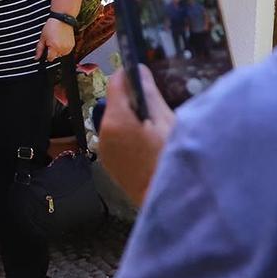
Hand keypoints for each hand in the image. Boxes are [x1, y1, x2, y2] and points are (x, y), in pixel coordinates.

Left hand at [36, 17, 74, 63]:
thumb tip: (37, 58)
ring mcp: (68, 47)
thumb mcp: (42, 37)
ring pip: (61, 54)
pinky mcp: (72, 45)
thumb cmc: (52, 27)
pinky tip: (61, 41)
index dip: (46, 55)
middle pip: (55, 57)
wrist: (62, 19)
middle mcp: (62, 48)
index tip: (46, 50)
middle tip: (51, 42)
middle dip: (52, 52)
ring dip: (58, 50)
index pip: (50, 59)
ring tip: (56, 40)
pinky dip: (63, 48)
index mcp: (54, 47)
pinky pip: (66, 51)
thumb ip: (39, 49)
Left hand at [99, 66, 173, 205]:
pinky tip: (149, 144)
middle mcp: (104, 133)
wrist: (169, 204)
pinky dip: (129, 136)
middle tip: (157, 106)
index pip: (116, 83)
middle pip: (115, 103)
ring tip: (155, 128)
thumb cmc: (172, 163)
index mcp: (117, 120)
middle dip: (133, 100)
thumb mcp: (168, 123)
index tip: (142, 74)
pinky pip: (117, 139)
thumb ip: (151, 95)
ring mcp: (105, 150)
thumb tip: (140, 72)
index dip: (129, 75)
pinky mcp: (110, 163)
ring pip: (116, 121)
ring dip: (132, 119)